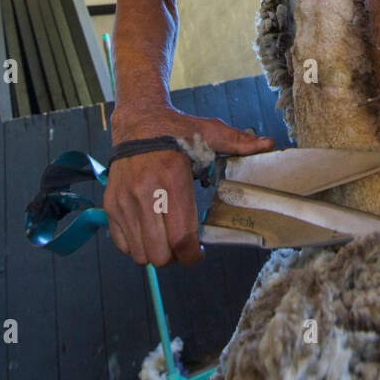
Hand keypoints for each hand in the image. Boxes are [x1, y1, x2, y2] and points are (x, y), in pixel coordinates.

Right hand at [104, 108, 274, 267]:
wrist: (136, 122)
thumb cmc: (175, 130)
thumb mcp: (208, 132)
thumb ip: (238, 142)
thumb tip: (268, 144)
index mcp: (172, 177)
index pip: (181, 237)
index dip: (192, 255)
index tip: (198, 252)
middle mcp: (145, 191)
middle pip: (159, 253)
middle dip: (175, 257)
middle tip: (182, 246)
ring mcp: (124, 200)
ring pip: (140, 253)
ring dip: (155, 253)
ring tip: (166, 238)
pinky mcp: (111, 205)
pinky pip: (122, 244)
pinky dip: (136, 246)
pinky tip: (149, 230)